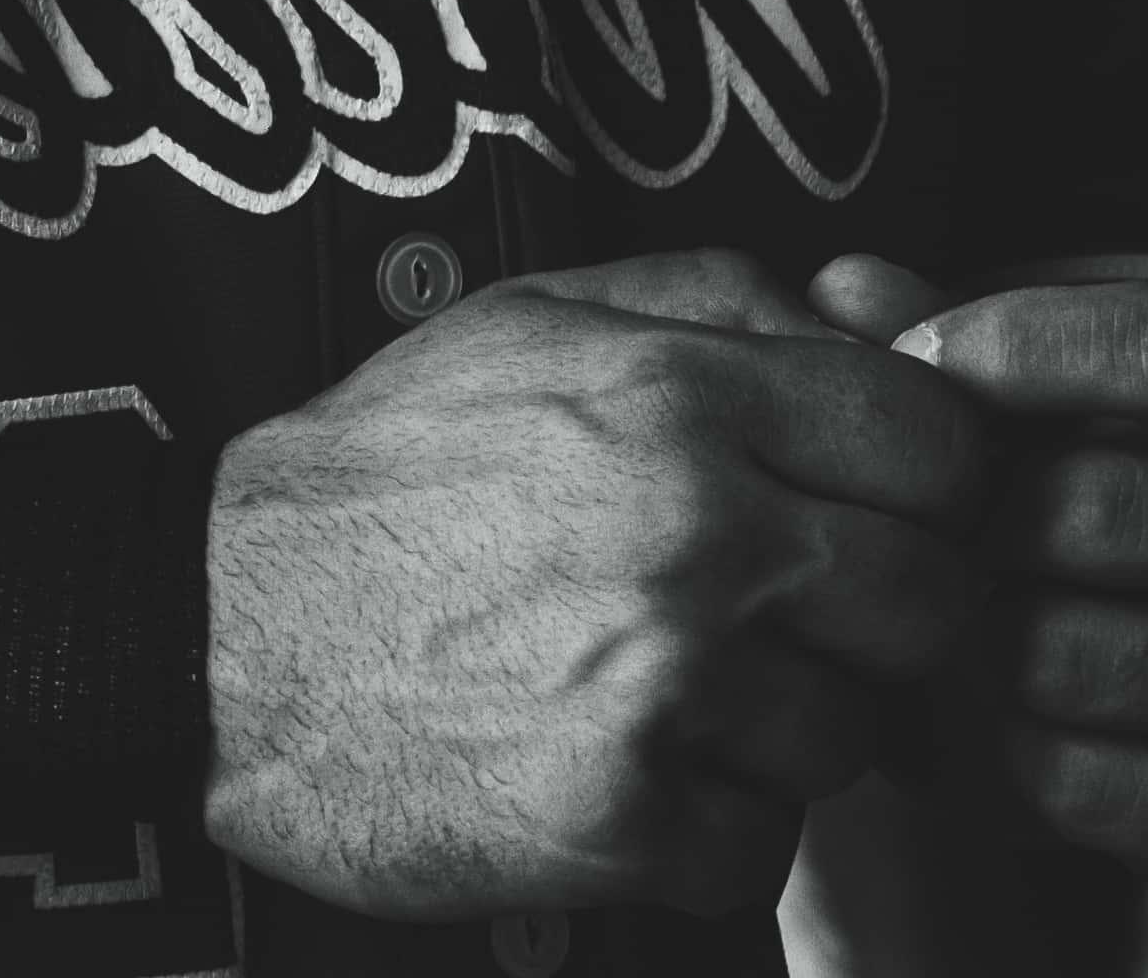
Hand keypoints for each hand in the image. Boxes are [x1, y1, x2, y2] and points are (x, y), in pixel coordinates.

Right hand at [205, 250, 998, 920]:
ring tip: (670, 697)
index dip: (922, 486)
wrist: (206, 636)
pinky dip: (705, 831)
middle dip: (870, 621)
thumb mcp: (527, 322)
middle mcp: (687, 529)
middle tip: (774, 622)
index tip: (864, 511)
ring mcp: (660, 683)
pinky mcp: (620, 820)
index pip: (942, 442)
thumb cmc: (384, 476)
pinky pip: (764, 848)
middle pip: (935, 601)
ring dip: (784, 734)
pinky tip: (621, 776)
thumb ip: (721, 299)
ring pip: (857, 737)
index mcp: (675, 390)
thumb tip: (891, 311)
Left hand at [899, 280, 1147, 889]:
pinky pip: (1063, 776)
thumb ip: (948, 329)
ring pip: (1052, 653)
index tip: (917, 354)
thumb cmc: (1111, 470)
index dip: (1014, 342)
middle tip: (951, 535)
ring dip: (975, 642)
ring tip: (980, 623)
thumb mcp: (1057, 382)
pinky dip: (997, 750)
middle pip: (1079, 509)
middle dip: (975, 520)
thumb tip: (841, 285)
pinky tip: (1014, 712)